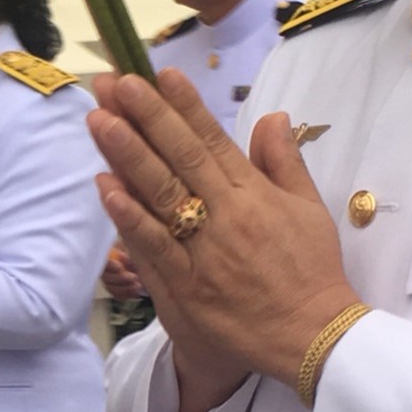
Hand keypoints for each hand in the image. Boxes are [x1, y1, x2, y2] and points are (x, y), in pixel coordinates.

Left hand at [86, 70, 359, 411]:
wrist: (312, 337)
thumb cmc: (311, 272)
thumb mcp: (309, 210)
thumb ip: (285, 161)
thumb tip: (273, 116)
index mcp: (254, 196)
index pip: (213, 141)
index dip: (184, 106)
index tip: (160, 74)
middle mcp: (226, 217)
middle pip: (179, 158)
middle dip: (145, 117)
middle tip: (114, 84)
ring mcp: (203, 252)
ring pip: (160, 196)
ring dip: (126, 156)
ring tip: (100, 121)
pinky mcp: (185, 287)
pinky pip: (153, 247)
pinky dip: (128, 217)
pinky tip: (105, 187)